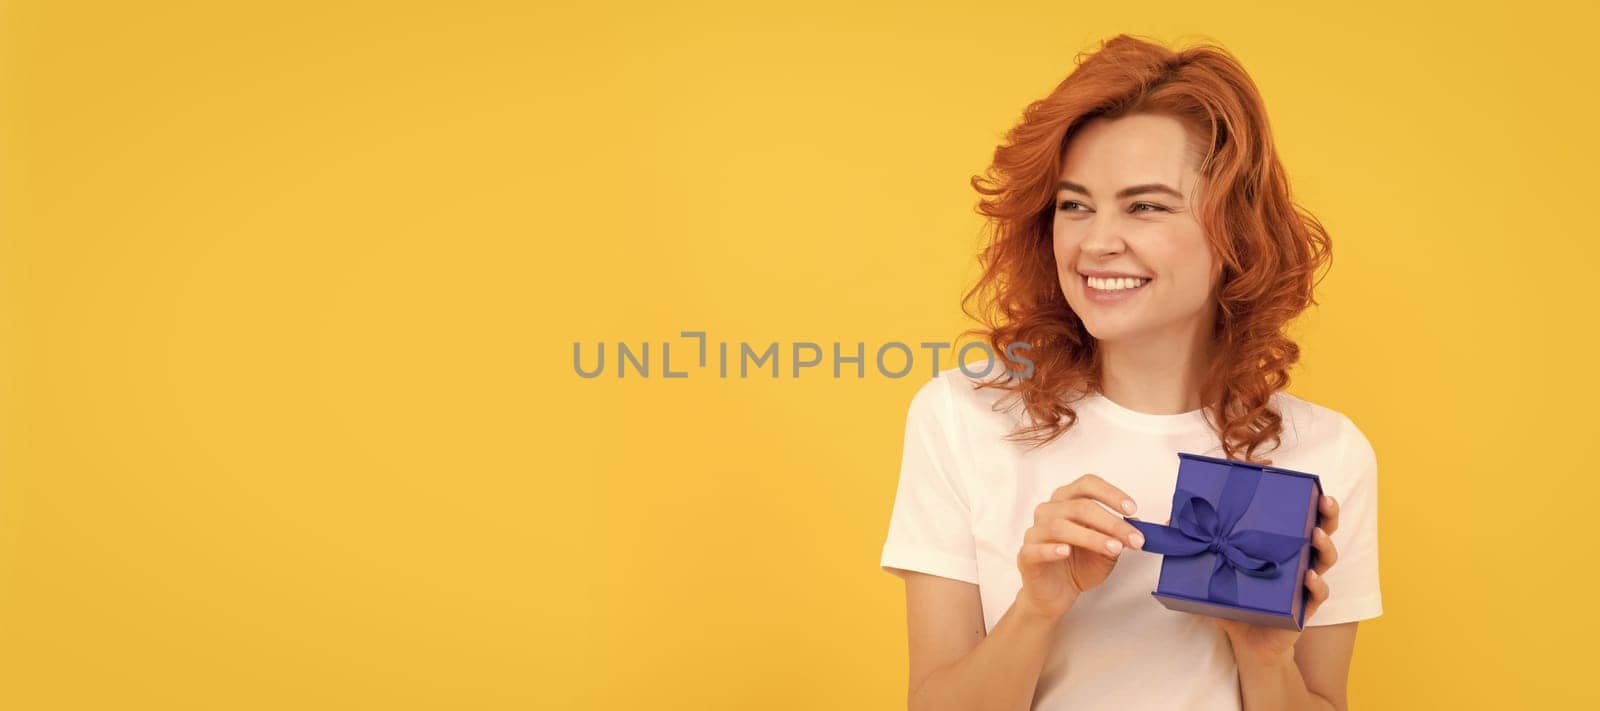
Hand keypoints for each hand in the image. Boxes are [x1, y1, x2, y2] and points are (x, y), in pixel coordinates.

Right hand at [1015, 474, 1144, 621]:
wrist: (1057, 593)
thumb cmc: (1078, 566)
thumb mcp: (1107, 549)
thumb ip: (1118, 535)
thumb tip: (1136, 522)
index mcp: (1067, 501)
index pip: (1087, 485)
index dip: (1110, 494)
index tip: (1131, 509)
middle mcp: (1049, 511)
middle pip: (1079, 506)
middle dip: (1111, 522)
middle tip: (1132, 538)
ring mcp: (1035, 532)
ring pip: (1060, 526)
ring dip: (1091, 537)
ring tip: (1113, 548)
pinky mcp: (1026, 555)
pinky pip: (1036, 548)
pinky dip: (1052, 549)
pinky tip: (1066, 552)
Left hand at [1213, 494, 1341, 664]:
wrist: (1247, 641)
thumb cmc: (1234, 598)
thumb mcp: (1215, 568)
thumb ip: (1196, 545)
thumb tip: (1169, 521)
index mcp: (1281, 544)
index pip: (1299, 516)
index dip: (1308, 498)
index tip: (1308, 483)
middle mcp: (1299, 559)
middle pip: (1321, 531)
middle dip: (1326, 514)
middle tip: (1325, 500)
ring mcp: (1305, 583)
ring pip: (1326, 560)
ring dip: (1325, 545)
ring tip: (1315, 535)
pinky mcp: (1304, 608)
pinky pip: (1318, 595)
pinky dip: (1317, 585)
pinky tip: (1309, 576)